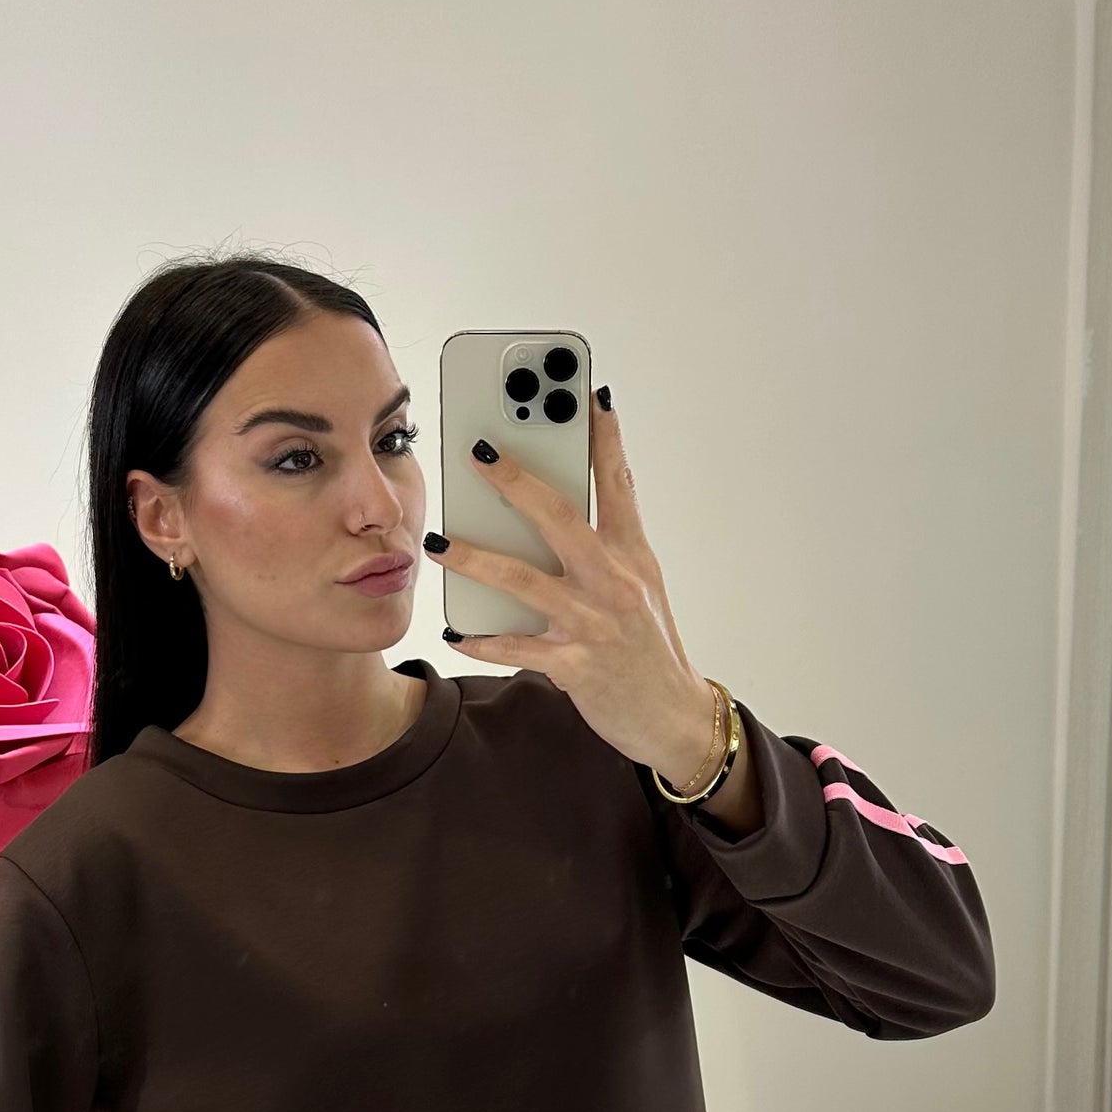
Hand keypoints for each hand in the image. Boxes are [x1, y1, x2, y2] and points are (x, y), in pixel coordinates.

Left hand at [427, 394, 722, 791]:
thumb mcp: (642, 584)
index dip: (606, 438)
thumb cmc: (648, 647)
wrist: (673, 717)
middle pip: (561, 517)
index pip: (619, 484)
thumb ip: (610, 542)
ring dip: (476, 558)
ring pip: (525, 580)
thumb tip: (574, 498)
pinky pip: (519, 649)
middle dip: (516, 481)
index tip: (590, 395)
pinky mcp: (577, 666)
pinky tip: (455, 634)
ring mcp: (596, 623)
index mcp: (633, 554)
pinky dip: (484, 642)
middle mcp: (616, 581)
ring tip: (437, 541)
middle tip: (477, 451)